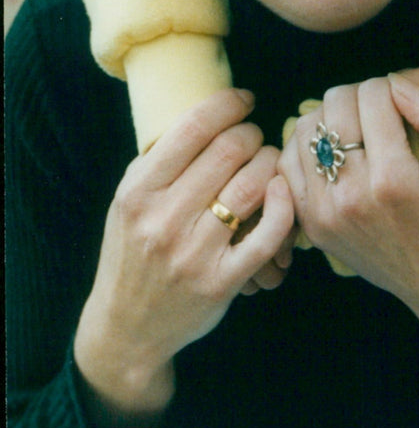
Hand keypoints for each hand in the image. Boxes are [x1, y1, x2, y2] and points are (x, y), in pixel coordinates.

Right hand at [74, 89, 294, 413]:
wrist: (126, 328)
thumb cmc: (131, 253)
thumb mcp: (128, 201)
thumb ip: (161, 160)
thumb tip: (210, 113)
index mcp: (138, 191)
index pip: (193, 127)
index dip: (229, 103)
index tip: (245, 99)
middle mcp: (164, 219)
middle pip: (230, 150)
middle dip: (252, 134)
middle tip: (254, 138)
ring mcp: (194, 252)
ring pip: (253, 184)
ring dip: (270, 164)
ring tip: (267, 165)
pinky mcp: (222, 280)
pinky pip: (268, 232)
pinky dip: (284, 205)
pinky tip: (282, 192)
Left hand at [280, 74, 418, 375]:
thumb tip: (400, 82)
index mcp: (392, 180)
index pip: (374, 95)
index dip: (398, 83)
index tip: (415, 93)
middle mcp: (349, 195)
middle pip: (336, 104)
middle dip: (365, 93)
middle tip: (390, 108)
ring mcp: (323, 213)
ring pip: (306, 127)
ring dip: (334, 115)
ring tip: (363, 126)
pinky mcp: (312, 225)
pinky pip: (289, 163)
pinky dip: (308, 145)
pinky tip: (337, 149)